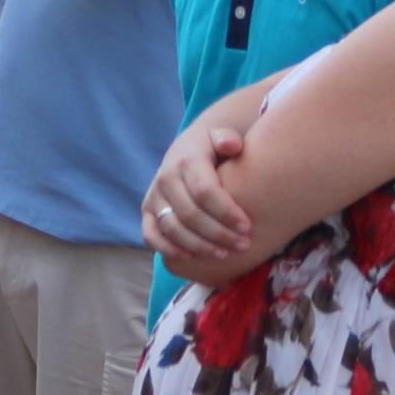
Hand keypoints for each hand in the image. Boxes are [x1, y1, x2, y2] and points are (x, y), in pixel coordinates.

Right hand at [142, 121, 259, 273]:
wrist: (187, 150)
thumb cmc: (212, 149)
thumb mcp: (220, 136)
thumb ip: (228, 139)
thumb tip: (231, 145)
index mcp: (186, 160)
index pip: (205, 191)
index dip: (226, 212)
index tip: (247, 226)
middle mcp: (165, 178)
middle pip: (190, 214)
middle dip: (219, 233)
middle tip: (243, 245)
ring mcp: (154, 196)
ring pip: (172, 228)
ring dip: (199, 245)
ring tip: (224, 254)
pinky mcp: (147, 212)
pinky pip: (151, 235)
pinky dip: (168, 248)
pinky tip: (191, 257)